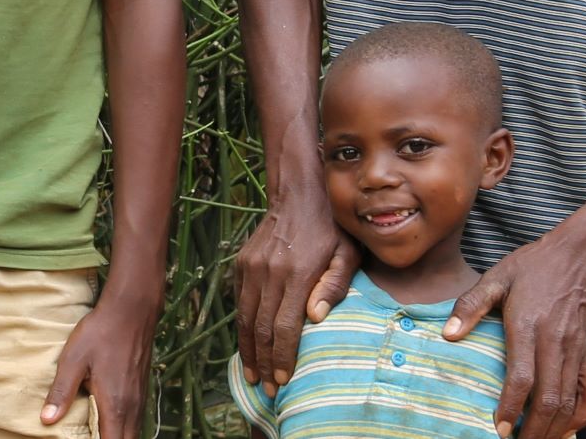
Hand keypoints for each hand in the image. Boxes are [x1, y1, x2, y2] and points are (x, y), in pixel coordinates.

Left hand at [42, 293, 157, 434]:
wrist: (131, 310)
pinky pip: (135, 419)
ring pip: (132, 431)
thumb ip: (61, 392)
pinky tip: (109, 420)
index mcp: (115, 404)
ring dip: (117, 436)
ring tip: (96, 433)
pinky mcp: (141, 389)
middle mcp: (132, 407)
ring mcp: (139, 398)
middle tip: (88, 438)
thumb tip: (46, 420)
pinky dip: (123, 427)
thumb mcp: (73, 360)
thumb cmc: (100, 333)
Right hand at [233, 196, 354, 394]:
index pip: (284, 325)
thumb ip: (334, 285)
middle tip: (265, 389)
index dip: (282, 356)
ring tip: (251, 374)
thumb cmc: (331, 230)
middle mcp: (269, 272)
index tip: (282, 379)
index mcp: (297, 273)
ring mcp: (250, 267)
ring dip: (247, 349)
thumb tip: (316, 318)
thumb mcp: (346, 254)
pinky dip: (242, 327)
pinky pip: (239, 302)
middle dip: (263, 362)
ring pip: (244, 318)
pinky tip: (248, 344)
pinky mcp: (241, 264)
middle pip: (260, 327)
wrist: (297, 197)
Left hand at [444, 233, 585, 438]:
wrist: (579, 256)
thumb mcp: (495, 277)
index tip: (498, 429)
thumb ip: (470, 305)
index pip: (522, 378)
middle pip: (549, 399)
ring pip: (570, 402)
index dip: (511, 407)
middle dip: (533, 429)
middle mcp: (555, 344)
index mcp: (528, 326)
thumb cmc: (532, 266)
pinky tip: (566, 429)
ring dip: (554, 429)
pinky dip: (581, 416)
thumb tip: (447, 334)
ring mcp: (576, 351)